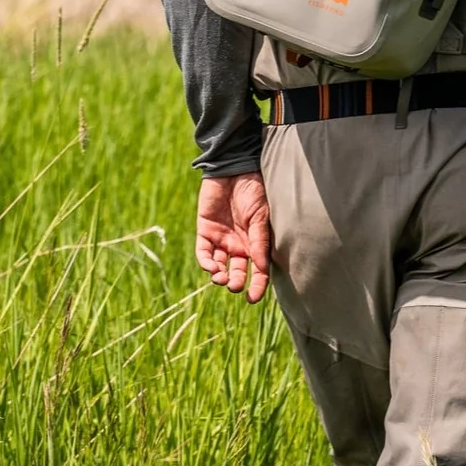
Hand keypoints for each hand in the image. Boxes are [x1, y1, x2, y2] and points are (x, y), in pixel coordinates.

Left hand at [195, 172, 270, 303]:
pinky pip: (203, 253)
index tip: (252, 298)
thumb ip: (260, 242)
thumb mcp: (261, 216)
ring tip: (221, 278)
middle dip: (236, 283)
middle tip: (235, 286)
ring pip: (219, 267)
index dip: (257, 286)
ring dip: (220, 276)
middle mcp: (239, 244)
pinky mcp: (205, 231)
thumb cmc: (253, 189)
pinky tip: (211, 267)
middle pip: (238, 273)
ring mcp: (222, 239)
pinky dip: (206, 263)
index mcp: (256, 243)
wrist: (234, 167)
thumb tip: (262, 269)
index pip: (258, 271)